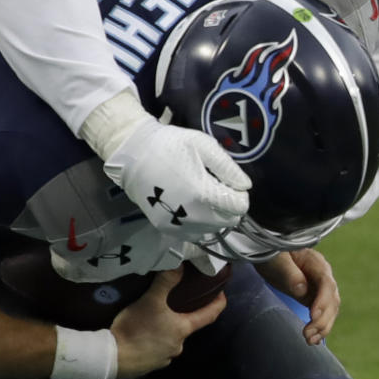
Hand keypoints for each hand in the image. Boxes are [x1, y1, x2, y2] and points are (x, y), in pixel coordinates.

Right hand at [103, 117, 250, 240]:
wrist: (133, 155)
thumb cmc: (170, 145)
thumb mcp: (204, 146)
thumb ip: (228, 168)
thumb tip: (245, 186)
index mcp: (205, 194)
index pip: (239, 206)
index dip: (239, 193)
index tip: (228, 182)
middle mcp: (194, 216)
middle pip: (229, 221)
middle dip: (228, 206)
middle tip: (216, 187)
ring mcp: (179, 226)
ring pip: (212, 229)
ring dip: (214, 216)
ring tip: (202, 196)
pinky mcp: (166, 229)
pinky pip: (194, 234)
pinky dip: (199, 223)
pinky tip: (190, 206)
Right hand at [111, 269, 224, 378]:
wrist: (112, 357)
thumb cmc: (136, 328)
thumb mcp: (150, 300)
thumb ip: (165, 282)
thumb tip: (179, 264)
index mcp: (183, 329)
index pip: (209, 315)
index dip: (217, 304)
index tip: (221, 294)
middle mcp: (178, 346)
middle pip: (185, 327)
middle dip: (180, 316)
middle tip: (170, 303)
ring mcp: (164, 358)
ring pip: (169, 340)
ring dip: (164, 330)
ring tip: (150, 318)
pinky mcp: (150, 366)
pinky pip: (155, 351)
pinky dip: (151, 342)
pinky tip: (139, 335)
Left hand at [261, 249, 339, 343]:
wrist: (271, 256)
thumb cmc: (273, 255)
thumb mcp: (276, 260)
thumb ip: (289, 273)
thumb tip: (302, 289)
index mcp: (316, 263)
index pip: (326, 283)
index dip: (322, 301)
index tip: (313, 315)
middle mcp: (323, 276)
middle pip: (332, 300)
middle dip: (322, 319)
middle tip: (308, 334)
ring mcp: (321, 288)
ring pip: (331, 310)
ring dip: (323, 327)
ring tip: (310, 341)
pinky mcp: (315, 298)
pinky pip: (323, 314)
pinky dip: (319, 327)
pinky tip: (312, 339)